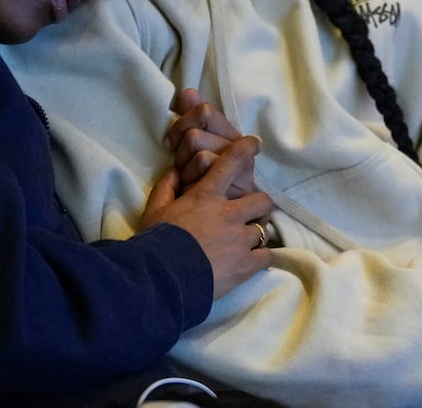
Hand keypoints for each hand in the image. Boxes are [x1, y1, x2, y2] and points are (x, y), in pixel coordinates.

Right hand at [139, 135, 273, 299]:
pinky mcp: (246, 265)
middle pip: (262, 200)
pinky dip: (262, 257)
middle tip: (253, 211)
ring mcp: (241, 240)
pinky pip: (267, 256)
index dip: (246, 149)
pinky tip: (255, 260)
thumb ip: (166, 187)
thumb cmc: (156, 240)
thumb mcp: (154, 209)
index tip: (255, 143)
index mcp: (207, 196)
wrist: (161, 278)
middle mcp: (229, 214)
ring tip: (249, 240)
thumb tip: (174, 170)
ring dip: (257, 233)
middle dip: (260, 204)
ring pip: (264, 229)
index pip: (231, 163)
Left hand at [164, 88, 255, 196]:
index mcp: (231, 136)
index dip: (181, 123)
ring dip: (187, 175)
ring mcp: (241, 175)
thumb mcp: (197, 149)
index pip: (204, 111)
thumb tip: (187, 92)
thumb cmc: (203, 185)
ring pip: (201, 157)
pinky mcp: (239, 198)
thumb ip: (193, 117)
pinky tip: (194, 198)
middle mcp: (240, 152)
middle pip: (196, 136)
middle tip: (182, 168)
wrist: (210, 230)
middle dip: (180, 154)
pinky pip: (202, 185)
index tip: (171, 143)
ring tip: (191, 186)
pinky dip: (190, 190)